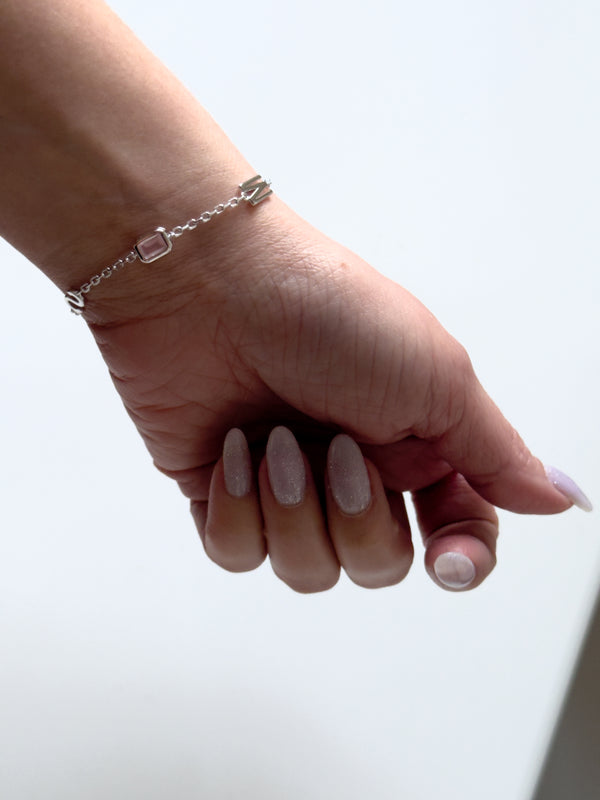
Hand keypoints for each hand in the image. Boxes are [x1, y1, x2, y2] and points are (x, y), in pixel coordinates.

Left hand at [88, 198, 585, 591]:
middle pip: (379, 563)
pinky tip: (232, 450)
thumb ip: (495, 453)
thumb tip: (559, 496)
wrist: (208, 286)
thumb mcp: (436, 378)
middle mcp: (354, 470)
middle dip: (359, 519)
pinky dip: (237, 508)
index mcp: (414, 442)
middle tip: (339, 449)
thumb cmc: (328, 314)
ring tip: (278, 440)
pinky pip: (239, 553)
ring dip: (293, 510)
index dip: (460, 558)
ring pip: (310, 569)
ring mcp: (288, 485)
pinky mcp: (223, 493)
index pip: (455, 530)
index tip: (448, 561)